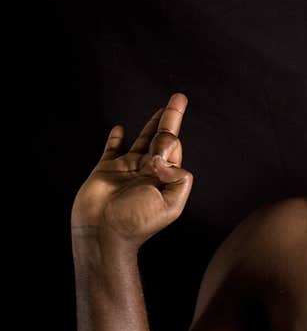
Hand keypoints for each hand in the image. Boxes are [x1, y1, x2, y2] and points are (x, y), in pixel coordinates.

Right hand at [71, 93, 193, 248]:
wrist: (102, 232)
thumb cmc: (136, 222)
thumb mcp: (170, 204)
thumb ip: (178, 179)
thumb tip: (165, 160)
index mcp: (164, 178)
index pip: (173, 150)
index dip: (169, 143)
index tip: (156, 158)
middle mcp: (148, 170)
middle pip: (162, 138)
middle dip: (171, 119)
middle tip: (179, 98)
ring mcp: (127, 168)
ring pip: (142, 139)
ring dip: (152, 123)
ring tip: (164, 108)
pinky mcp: (106, 169)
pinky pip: (112, 149)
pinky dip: (116, 138)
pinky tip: (120, 129)